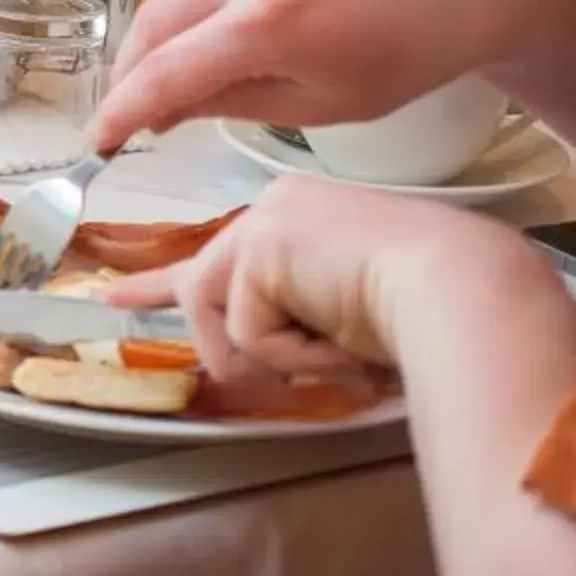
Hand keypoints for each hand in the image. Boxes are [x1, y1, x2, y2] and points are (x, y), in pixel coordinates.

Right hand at [90, 0, 532, 149]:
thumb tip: (153, 111)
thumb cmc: (406, 50)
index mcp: (271, 25)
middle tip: (143, 92)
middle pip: (151, 20)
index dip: (120, 112)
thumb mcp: (319, 105)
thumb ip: (225, 103)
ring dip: (173, 7)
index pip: (162, 75)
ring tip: (213, 28)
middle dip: (138, 65)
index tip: (99, 136)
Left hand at [103, 175, 521, 386]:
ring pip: (220, 317)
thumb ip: (290, 321)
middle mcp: (274, 208)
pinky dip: (291, 353)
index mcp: (298, 218)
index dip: (157, 282)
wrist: (463, 288)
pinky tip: (337, 337)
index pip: (214, 253)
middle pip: (201, 289)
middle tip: (290, 368)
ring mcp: (263, 221)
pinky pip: (248, 329)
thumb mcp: (339, 314)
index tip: (112, 294)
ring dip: (276, 356)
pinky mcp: (260, 247)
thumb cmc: (426, 308)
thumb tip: (245, 363)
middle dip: (218, 346)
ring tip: (334, 352)